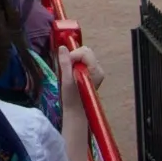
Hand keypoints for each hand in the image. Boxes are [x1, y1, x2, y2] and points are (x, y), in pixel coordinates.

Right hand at [54, 39, 95, 160]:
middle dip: (74, 56)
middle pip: (86, 52)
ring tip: (68, 71)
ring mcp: (97, 73)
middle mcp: (99, 70)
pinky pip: (84, 62)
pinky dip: (77, 64)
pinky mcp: (93, 75)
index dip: (73, 54)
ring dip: (75, 60)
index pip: (85, 52)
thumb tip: (62, 48)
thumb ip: (65, 63)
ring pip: (85, 57)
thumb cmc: (71, 99)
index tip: (65, 62)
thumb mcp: (66, 80)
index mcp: (95, 71)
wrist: (76, 113)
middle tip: (66, 66)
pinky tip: (72, 74)